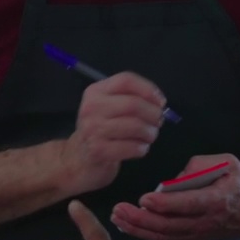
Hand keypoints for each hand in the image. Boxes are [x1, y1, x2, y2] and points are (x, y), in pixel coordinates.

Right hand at [63, 72, 167, 194]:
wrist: (78, 158)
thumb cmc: (100, 129)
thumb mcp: (108, 107)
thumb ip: (130, 98)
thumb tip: (159, 103)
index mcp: (95, 91)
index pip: (125, 80)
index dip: (148, 89)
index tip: (160, 102)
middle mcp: (91, 107)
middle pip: (133, 104)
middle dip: (153, 113)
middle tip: (158, 122)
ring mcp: (93, 129)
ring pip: (135, 126)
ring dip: (150, 132)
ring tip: (149, 136)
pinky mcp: (98, 151)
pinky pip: (131, 147)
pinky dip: (142, 148)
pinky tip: (140, 148)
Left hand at [111, 154, 239, 239]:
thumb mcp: (227, 162)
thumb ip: (199, 166)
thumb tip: (172, 180)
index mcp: (218, 200)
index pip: (188, 204)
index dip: (165, 204)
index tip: (144, 198)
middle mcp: (208, 221)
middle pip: (171, 225)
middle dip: (141, 220)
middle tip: (119, 210)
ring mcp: (201, 233)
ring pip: (166, 236)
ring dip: (139, 229)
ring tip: (118, 218)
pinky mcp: (195, 238)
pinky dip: (147, 235)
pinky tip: (129, 227)